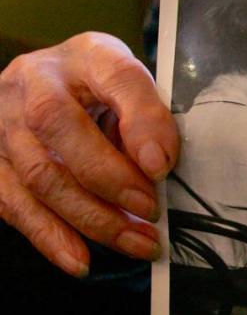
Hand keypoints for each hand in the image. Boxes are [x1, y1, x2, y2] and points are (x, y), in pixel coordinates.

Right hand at [0, 33, 178, 277]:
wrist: (45, 86)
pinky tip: (81, 260)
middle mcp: (33, 80)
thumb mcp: (134, 90)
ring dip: (91, 218)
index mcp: (87, 54)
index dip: (142, 120)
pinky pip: (13, 204)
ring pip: (39, 174)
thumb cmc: (101, 90)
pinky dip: (49, 237)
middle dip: (111, 179)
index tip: (163, 165)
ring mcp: (1, 121)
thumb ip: (149, 116)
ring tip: (136, 243)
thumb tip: (157, 163)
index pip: (117, 76)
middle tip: (151, 212)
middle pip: (60, 128)